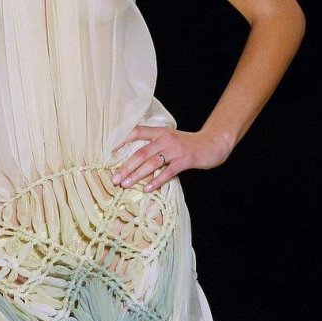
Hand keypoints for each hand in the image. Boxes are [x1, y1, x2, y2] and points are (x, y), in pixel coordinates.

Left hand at [110, 126, 231, 192]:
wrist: (212, 143)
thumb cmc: (188, 144)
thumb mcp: (169, 139)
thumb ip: (154, 145)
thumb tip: (133, 159)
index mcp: (160, 132)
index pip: (136, 132)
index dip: (122, 140)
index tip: (109, 151)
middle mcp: (165, 139)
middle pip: (141, 153)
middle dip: (126, 167)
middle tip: (114, 178)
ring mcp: (175, 149)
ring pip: (151, 163)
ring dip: (137, 175)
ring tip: (125, 184)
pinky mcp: (185, 159)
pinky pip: (168, 171)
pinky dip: (157, 180)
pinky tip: (147, 188)